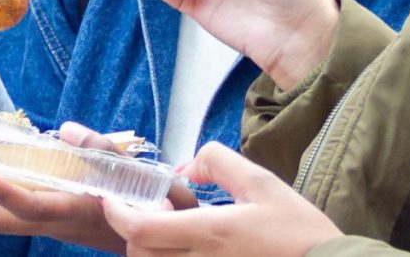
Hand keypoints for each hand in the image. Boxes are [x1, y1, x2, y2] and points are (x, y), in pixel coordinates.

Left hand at [0, 123, 194, 252]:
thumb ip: (101, 151)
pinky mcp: (42, 218)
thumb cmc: (153, 202)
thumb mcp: (138, 174)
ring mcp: (44, 222)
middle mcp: (51, 221)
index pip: (31, 205)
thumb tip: (64, 131)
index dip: (2, 190)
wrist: (160, 238)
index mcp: (74, 209)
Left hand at [101, 142, 340, 256]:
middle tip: (153, 209)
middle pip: (139, 253)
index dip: (118, 212)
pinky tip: (189, 245)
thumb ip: (219, 163)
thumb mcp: (262, 182)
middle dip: (133, 229)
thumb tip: (188, 164)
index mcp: (210, 234)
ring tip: (170, 228)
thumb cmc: (298, 230)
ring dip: (149, 248)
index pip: (142, 229)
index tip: (112, 196)